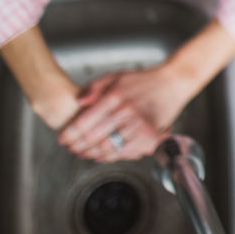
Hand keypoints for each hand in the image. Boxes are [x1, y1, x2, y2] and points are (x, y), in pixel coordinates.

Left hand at [57, 64, 192, 161]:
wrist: (172, 83)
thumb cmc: (142, 80)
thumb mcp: (115, 76)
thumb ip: (93, 87)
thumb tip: (78, 102)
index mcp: (115, 97)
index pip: (85, 122)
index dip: (70, 134)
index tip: (62, 139)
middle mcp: (127, 112)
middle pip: (94, 139)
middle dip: (78, 147)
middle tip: (71, 149)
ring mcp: (140, 126)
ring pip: (109, 149)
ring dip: (93, 154)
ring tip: (83, 154)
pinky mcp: (151, 136)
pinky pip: (126, 153)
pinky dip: (112, 157)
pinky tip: (102, 156)